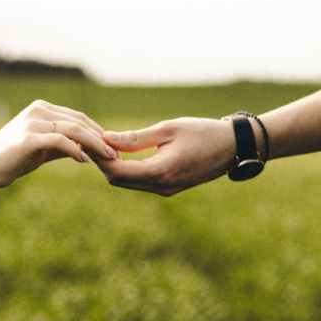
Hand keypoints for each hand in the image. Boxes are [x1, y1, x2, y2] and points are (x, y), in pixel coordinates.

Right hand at [0, 99, 117, 187]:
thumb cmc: (12, 158)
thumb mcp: (42, 148)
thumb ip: (63, 145)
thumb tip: (88, 150)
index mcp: (42, 109)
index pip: (78, 118)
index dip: (98, 132)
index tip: (113, 148)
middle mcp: (39, 111)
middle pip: (80, 122)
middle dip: (101, 138)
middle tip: (117, 155)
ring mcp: (33, 123)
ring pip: (74, 130)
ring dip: (95, 145)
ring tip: (109, 158)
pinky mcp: (29, 138)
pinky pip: (60, 142)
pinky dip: (75, 150)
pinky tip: (84, 161)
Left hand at [96, 117, 236, 195]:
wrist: (233, 147)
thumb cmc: (203, 132)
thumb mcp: (168, 129)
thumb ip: (135, 138)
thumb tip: (105, 138)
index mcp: (161, 172)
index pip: (117, 171)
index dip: (98, 157)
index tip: (87, 139)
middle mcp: (162, 187)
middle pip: (118, 180)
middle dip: (101, 162)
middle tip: (89, 140)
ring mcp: (166, 190)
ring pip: (127, 183)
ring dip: (112, 166)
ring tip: (101, 144)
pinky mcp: (169, 188)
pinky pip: (139, 182)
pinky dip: (126, 169)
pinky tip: (120, 153)